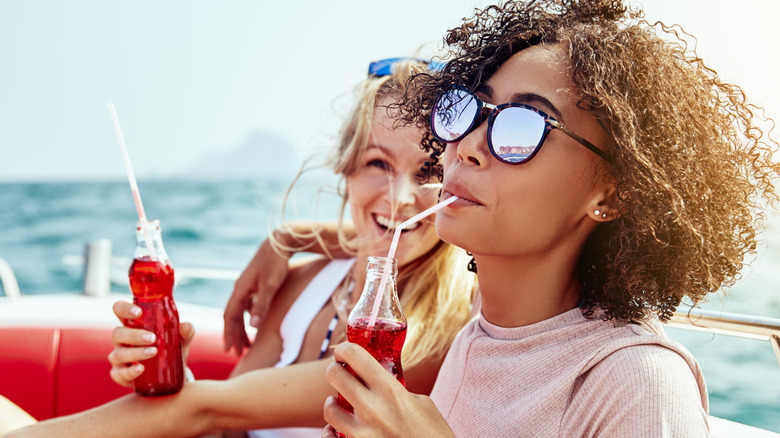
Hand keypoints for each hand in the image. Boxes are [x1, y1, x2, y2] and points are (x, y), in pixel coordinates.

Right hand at [107, 300, 194, 386]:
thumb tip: (185, 326)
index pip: (119, 310)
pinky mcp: (120, 374)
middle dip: (134, 335)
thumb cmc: (169, 349)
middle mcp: (122, 340)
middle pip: (117, 333)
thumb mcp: (180, 339)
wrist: (170, 374)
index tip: (138, 312)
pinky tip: (140, 369)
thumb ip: (185, 331)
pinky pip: (119, 374)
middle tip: (153, 338)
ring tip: (154, 352)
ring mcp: (119, 357)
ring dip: (136, 353)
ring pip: (119, 354)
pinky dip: (129, 371)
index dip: (124, 308)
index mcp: (133, 325)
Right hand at [223, 237, 289, 354]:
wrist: (281, 242)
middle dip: (234, 335)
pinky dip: (248, 317)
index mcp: (240, 289)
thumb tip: (252, 326)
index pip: (230, 315)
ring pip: (240, 310)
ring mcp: (247, 285)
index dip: (229, 333)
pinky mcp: (255, 283)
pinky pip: (247, 305)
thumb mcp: (270, 286)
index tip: (229, 349)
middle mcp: (240, 287)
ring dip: (241, 327)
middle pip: (233, 315)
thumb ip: (262, 305)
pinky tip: (254, 324)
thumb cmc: (276, 263)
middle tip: (237, 353)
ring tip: (246, 343)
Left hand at [322, 343, 454, 437]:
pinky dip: (329, 433)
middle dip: (335, 371)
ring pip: (328, 409)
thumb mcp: (422, 403)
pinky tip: (335, 430)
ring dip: (332, 404)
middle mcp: (372, 409)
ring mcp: (362, 434)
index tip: (343, 352)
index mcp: (390, 390)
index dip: (344, 349)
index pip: (354, 355)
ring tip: (338, 404)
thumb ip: (399, 391)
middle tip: (339, 373)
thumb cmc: (434, 434)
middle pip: (334, 376)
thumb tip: (382, 385)